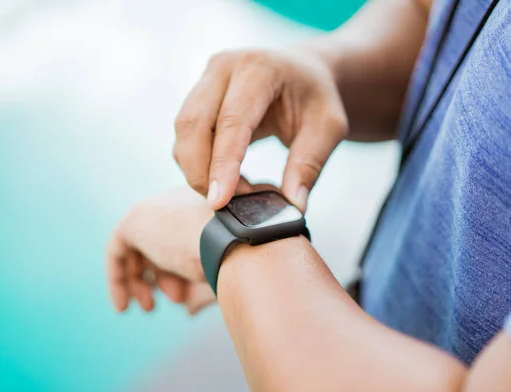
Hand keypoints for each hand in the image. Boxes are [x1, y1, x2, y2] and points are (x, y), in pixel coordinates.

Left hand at [107, 180, 254, 313]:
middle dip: (163, 276)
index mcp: (203, 205)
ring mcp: (155, 208)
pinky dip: (118, 279)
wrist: (234, 242)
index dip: (178, 272)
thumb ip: (203, 285)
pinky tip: (123, 305)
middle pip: (159, 242)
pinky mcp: (134, 221)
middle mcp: (177, 201)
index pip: (180, 238)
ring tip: (150, 306)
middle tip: (173, 299)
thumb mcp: (222, 272)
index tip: (182, 298)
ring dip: (141, 281)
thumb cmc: (238, 258)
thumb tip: (189, 308)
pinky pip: (117, 251)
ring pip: (138, 247)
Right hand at [173, 47, 347, 211]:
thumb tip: (292, 206)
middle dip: (199, 172)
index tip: (219, 201)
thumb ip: (309, 165)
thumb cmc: (315, 97)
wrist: (303, 72)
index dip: (222, 164)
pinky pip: (185, 137)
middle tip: (224, 206)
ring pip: (182, 133)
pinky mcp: (196, 98)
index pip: (231, 121)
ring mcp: (205, 80)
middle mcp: (223, 68)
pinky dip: (199, 165)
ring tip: (235, 194)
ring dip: (198, 171)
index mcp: (259, 68)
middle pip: (192, 124)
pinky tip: (227, 180)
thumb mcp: (328, 128)